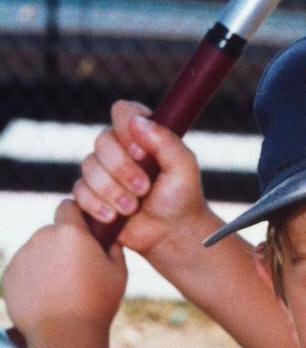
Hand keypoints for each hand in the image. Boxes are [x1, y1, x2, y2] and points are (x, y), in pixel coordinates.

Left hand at [2, 200, 126, 337]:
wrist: (64, 335)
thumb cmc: (97, 304)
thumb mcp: (119, 273)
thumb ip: (114, 249)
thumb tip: (110, 239)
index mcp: (70, 232)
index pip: (68, 207)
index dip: (76, 217)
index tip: (83, 231)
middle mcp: (42, 237)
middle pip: (53, 233)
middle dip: (63, 246)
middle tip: (78, 272)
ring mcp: (22, 256)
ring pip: (37, 252)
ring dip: (48, 264)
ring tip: (63, 291)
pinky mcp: (9, 275)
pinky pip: (24, 271)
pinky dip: (34, 280)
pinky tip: (49, 299)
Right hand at [73, 100, 217, 258]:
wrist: (171, 235)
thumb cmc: (182, 199)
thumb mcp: (184, 168)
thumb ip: (166, 141)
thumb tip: (137, 122)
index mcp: (143, 134)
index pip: (123, 112)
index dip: (127, 131)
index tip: (142, 154)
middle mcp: (119, 147)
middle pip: (102, 142)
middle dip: (122, 169)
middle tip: (143, 189)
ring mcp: (103, 170)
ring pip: (89, 167)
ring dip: (112, 191)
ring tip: (132, 208)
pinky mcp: (92, 193)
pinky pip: (79, 191)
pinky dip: (96, 205)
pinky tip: (113, 216)